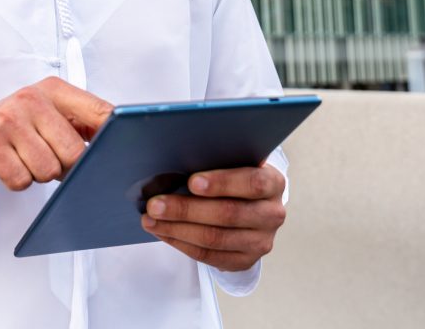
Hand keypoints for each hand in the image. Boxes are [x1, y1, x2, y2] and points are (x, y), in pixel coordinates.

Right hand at [0, 77, 111, 200]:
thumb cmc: (15, 126)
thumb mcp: (49, 114)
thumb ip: (83, 123)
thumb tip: (120, 141)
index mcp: (54, 90)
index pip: (100, 113)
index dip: (114, 136)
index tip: (121, 151)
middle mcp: (31, 98)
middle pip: (74, 152)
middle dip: (65, 166)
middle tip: (48, 156)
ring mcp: (9, 119)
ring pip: (48, 170)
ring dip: (39, 174)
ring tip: (26, 158)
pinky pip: (22, 180)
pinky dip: (18, 180)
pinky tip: (10, 164)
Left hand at [140, 164, 285, 271]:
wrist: (252, 209)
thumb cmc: (235, 179)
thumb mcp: (236, 165)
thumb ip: (217, 163)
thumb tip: (174, 163)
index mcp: (273, 183)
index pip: (252, 183)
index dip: (222, 183)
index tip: (192, 181)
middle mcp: (272, 214)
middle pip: (228, 214)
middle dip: (186, 209)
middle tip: (155, 204)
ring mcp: (261, 241)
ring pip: (215, 238)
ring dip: (177, 229)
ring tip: (151, 219)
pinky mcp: (245, 261)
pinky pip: (208, 256)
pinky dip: (181, 243)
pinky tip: (163, 232)